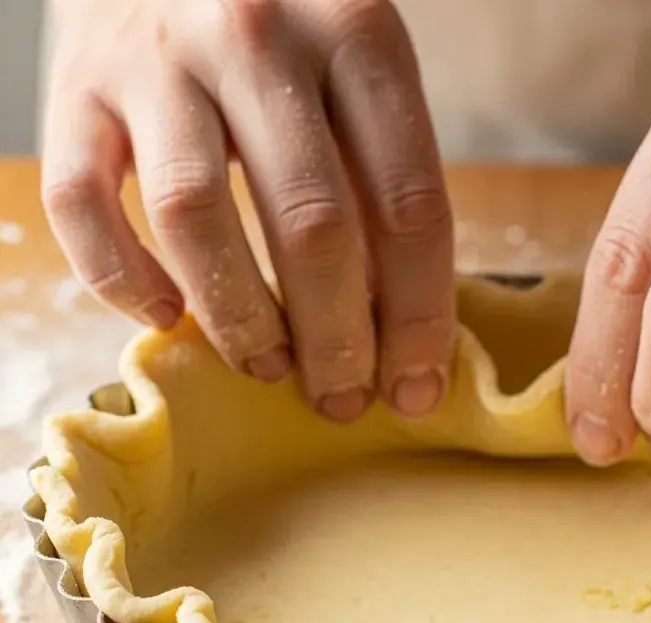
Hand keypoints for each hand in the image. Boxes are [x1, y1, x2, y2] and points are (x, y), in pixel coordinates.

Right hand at [43, 0, 453, 421]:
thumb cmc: (288, 34)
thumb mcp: (360, 77)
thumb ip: (383, 180)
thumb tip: (404, 329)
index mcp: (358, 32)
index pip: (409, 204)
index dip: (420, 317)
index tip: (417, 387)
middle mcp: (257, 37)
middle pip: (312, 225)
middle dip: (338, 340)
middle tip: (344, 401)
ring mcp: (155, 60)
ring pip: (195, 219)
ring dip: (240, 319)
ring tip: (270, 370)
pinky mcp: (75, 88)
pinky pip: (82, 203)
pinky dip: (120, 278)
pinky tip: (166, 317)